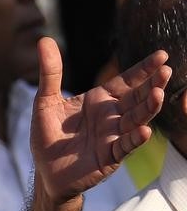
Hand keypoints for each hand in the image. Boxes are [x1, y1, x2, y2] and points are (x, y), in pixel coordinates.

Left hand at [31, 37, 170, 201]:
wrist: (45, 171)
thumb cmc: (47, 136)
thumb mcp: (45, 101)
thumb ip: (50, 73)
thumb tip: (44, 39)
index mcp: (99, 100)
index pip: (126, 81)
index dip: (143, 69)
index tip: (162, 55)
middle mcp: (111, 116)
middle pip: (137, 98)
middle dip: (151, 85)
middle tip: (165, 71)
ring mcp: (113, 136)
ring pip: (135, 120)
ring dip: (148, 109)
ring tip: (158, 95)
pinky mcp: (110, 156)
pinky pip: (125, 146)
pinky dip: (134, 139)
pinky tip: (144, 130)